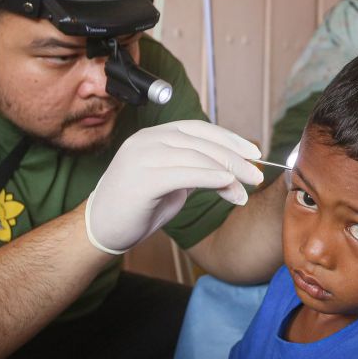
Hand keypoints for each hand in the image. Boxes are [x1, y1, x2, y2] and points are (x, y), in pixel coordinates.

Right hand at [85, 120, 263, 253]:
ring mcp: (141, 158)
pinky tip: (227, 184)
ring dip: (227, 172)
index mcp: (153, 136)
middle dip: (234, 158)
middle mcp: (146, 141)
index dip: (230, 138)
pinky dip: (209, 177)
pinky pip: (183, 174)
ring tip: (245, 190)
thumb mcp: (172, 182)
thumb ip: (196, 170)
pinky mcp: (141, 180)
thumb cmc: (138, 207)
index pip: (198, 129)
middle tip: (256, 176)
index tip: (254, 152)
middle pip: (200, 142)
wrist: (101, 229)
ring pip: (195, 156)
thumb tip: (232, 170)